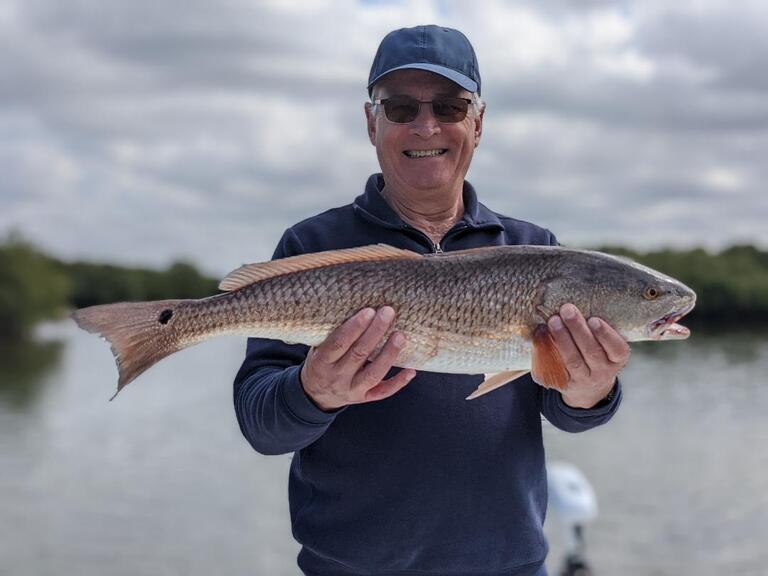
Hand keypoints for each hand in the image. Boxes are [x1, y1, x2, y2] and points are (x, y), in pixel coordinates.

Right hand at [300, 306, 416, 411]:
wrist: (316, 395)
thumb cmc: (321, 362)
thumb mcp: (318, 348)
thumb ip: (333, 334)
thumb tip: (357, 306)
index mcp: (322, 362)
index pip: (339, 343)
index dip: (354, 327)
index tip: (369, 311)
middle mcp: (337, 377)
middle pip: (359, 354)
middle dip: (375, 332)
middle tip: (388, 313)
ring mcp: (352, 390)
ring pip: (373, 374)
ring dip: (388, 354)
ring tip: (400, 336)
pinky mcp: (364, 398)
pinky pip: (383, 392)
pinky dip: (398, 382)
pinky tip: (411, 370)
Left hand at [545, 303, 629, 408]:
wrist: (588, 387)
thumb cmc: (597, 353)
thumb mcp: (606, 344)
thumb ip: (597, 328)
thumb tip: (579, 299)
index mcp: (617, 359)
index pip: (617, 349)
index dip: (606, 335)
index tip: (594, 320)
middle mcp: (602, 371)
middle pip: (592, 352)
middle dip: (578, 329)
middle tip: (567, 310)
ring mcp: (583, 380)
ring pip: (573, 361)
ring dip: (562, 339)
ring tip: (553, 321)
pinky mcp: (565, 384)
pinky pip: (555, 369)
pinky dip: (546, 351)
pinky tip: (541, 336)